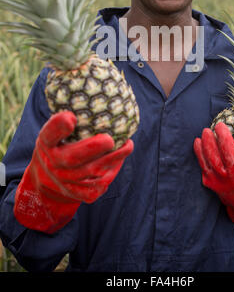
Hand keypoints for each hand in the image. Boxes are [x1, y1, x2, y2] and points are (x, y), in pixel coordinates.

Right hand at [14, 111, 133, 232]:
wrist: (48, 177)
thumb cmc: (59, 145)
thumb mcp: (56, 131)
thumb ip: (67, 120)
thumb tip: (95, 99)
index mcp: (47, 144)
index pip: (49, 134)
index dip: (59, 126)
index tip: (72, 117)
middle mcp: (53, 164)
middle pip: (72, 159)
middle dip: (93, 148)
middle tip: (110, 139)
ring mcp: (64, 181)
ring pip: (91, 174)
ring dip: (112, 160)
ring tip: (127, 146)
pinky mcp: (76, 193)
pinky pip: (96, 187)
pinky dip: (110, 174)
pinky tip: (118, 162)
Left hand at [194, 122, 233, 225]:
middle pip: (229, 157)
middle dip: (224, 139)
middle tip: (220, 125)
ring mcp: (223, 183)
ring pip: (213, 161)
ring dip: (208, 144)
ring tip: (206, 130)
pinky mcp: (212, 184)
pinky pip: (204, 166)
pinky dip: (199, 153)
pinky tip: (198, 140)